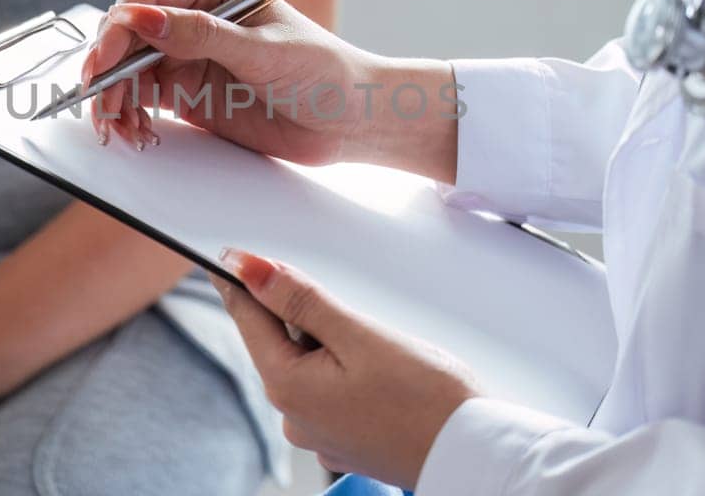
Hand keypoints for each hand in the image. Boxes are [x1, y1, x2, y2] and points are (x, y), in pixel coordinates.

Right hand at [84, 0, 458, 179]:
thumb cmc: (323, 72)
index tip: (107, 57)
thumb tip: (143, 18)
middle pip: (127, 33)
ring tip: (115, 126)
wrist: (350, 121)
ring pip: (127, 69)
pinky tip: (131, 131)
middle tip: (96, 99)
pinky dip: (128, 114)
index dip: (120, 27)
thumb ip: (201, 36)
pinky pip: (140, 99)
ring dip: (112, 96)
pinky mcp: (186, 92)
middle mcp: (193, 16)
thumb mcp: (262, 52)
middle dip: (106, 65)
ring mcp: (186, 55)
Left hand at [210, 249, 479, 487]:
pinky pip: (328, 389)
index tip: (230, 251)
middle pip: (277, 340)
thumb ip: (301, 299)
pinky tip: (377, 367)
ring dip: (324, 340)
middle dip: (296, 310)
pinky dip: (343, 368)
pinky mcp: (343, 437)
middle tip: (330, 290)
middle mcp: (294, 417)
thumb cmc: (428, 399)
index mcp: (288, 389)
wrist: (475, 453)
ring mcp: (319, 432)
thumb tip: (248, 269)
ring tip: (370, 339)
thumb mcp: (360, 336)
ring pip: (306, 364)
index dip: (242, 278)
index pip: (248, 317)